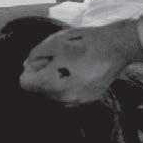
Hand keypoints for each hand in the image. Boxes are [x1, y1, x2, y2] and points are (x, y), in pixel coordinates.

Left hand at [19, 21, 141, 104]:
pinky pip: (69, 95)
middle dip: (44, 75)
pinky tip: (81, 70)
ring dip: (56, 81)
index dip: (31, 69)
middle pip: (40, 89)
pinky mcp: (89, 99)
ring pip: (54, 93)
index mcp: (51, 83)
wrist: (117, 47)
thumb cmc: (84, 41)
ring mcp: (77, 101)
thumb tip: (27, 66)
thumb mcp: (54, 41)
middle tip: (59, 59)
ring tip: (71, 64)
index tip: (44, 59)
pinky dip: (69, 85)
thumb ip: (35, 54)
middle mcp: (63, 98)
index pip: (25, 83)